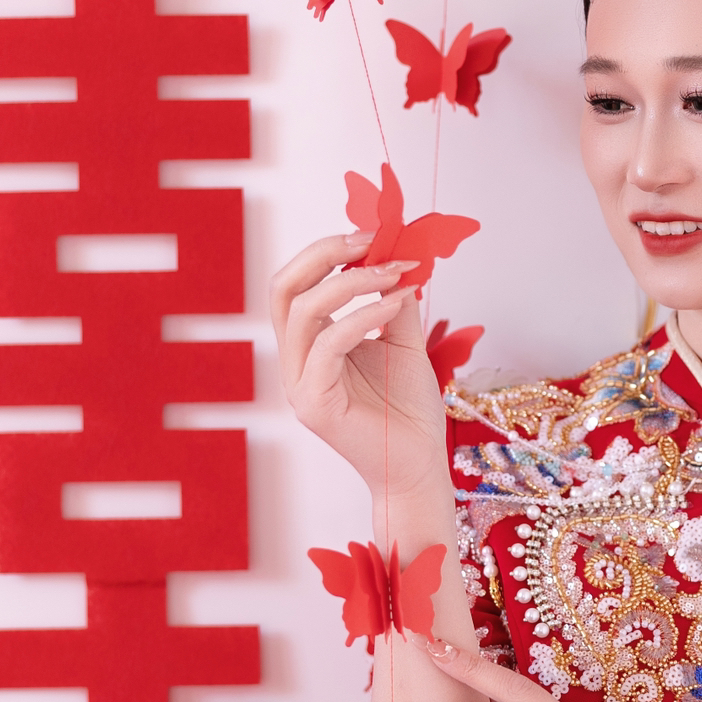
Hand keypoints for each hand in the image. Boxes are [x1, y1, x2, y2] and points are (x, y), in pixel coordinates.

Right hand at [269, 231, 447, 494]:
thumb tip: (397, 254)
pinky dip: (363, 317)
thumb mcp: (403, 341)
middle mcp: (295, 361)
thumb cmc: (409, 411)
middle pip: (283, 288)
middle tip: (370, 240)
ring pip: (301, 312)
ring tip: (395, 274)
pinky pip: (328, 346)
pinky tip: (396, 303)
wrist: (418, 466)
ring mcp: (299, 384)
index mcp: (310, 344)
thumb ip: (393, 299)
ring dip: (351, 283)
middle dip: (325, 254)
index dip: (329, 252)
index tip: (374, 235)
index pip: (297, 283)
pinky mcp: (314, 403)